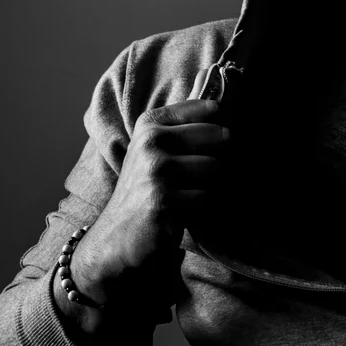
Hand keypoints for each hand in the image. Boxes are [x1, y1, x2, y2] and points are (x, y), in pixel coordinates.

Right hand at [72, 96, 230, 305]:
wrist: (118, 236)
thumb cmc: (147, 192)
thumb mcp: (155, 153)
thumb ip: (184, 131)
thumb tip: (227, 113)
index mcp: (150, 124)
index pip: (206, 108)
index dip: (221, 125)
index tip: (222, 135)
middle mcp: (151, 141)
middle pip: (219, 138)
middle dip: (222, 160)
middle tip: (204, 179)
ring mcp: (156, 170)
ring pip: (216, 168)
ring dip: (213, 187)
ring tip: (191, 197)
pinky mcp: (162, 199)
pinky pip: (207, 198)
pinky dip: (203, 209)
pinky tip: (185, 214)